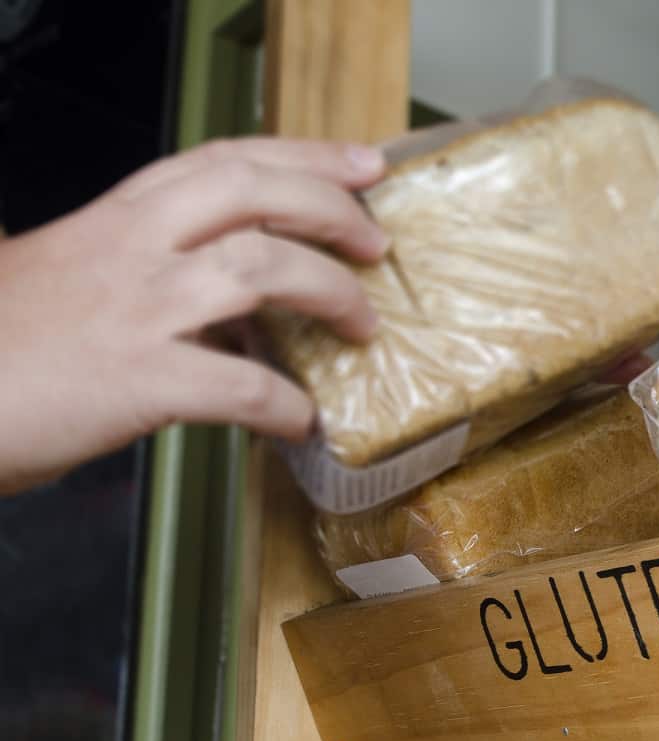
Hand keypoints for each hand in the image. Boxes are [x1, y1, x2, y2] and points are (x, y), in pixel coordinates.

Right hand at [0, 138, 389, 493]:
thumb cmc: (9, 345)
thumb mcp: (78, 276)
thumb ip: (155, 271)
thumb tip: (241, 307)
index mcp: (119, 217)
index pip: (225, 161)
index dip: (303, 156)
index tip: (362, 163)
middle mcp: (132, 247)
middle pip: (252, 193)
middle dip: (330, 208)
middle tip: (377, 241)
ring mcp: (135, 309)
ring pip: (259, 271)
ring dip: (330, 292)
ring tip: (363, 324)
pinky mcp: (135, 380)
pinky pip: (238, 386)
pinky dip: (284, 404)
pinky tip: (302, 420)